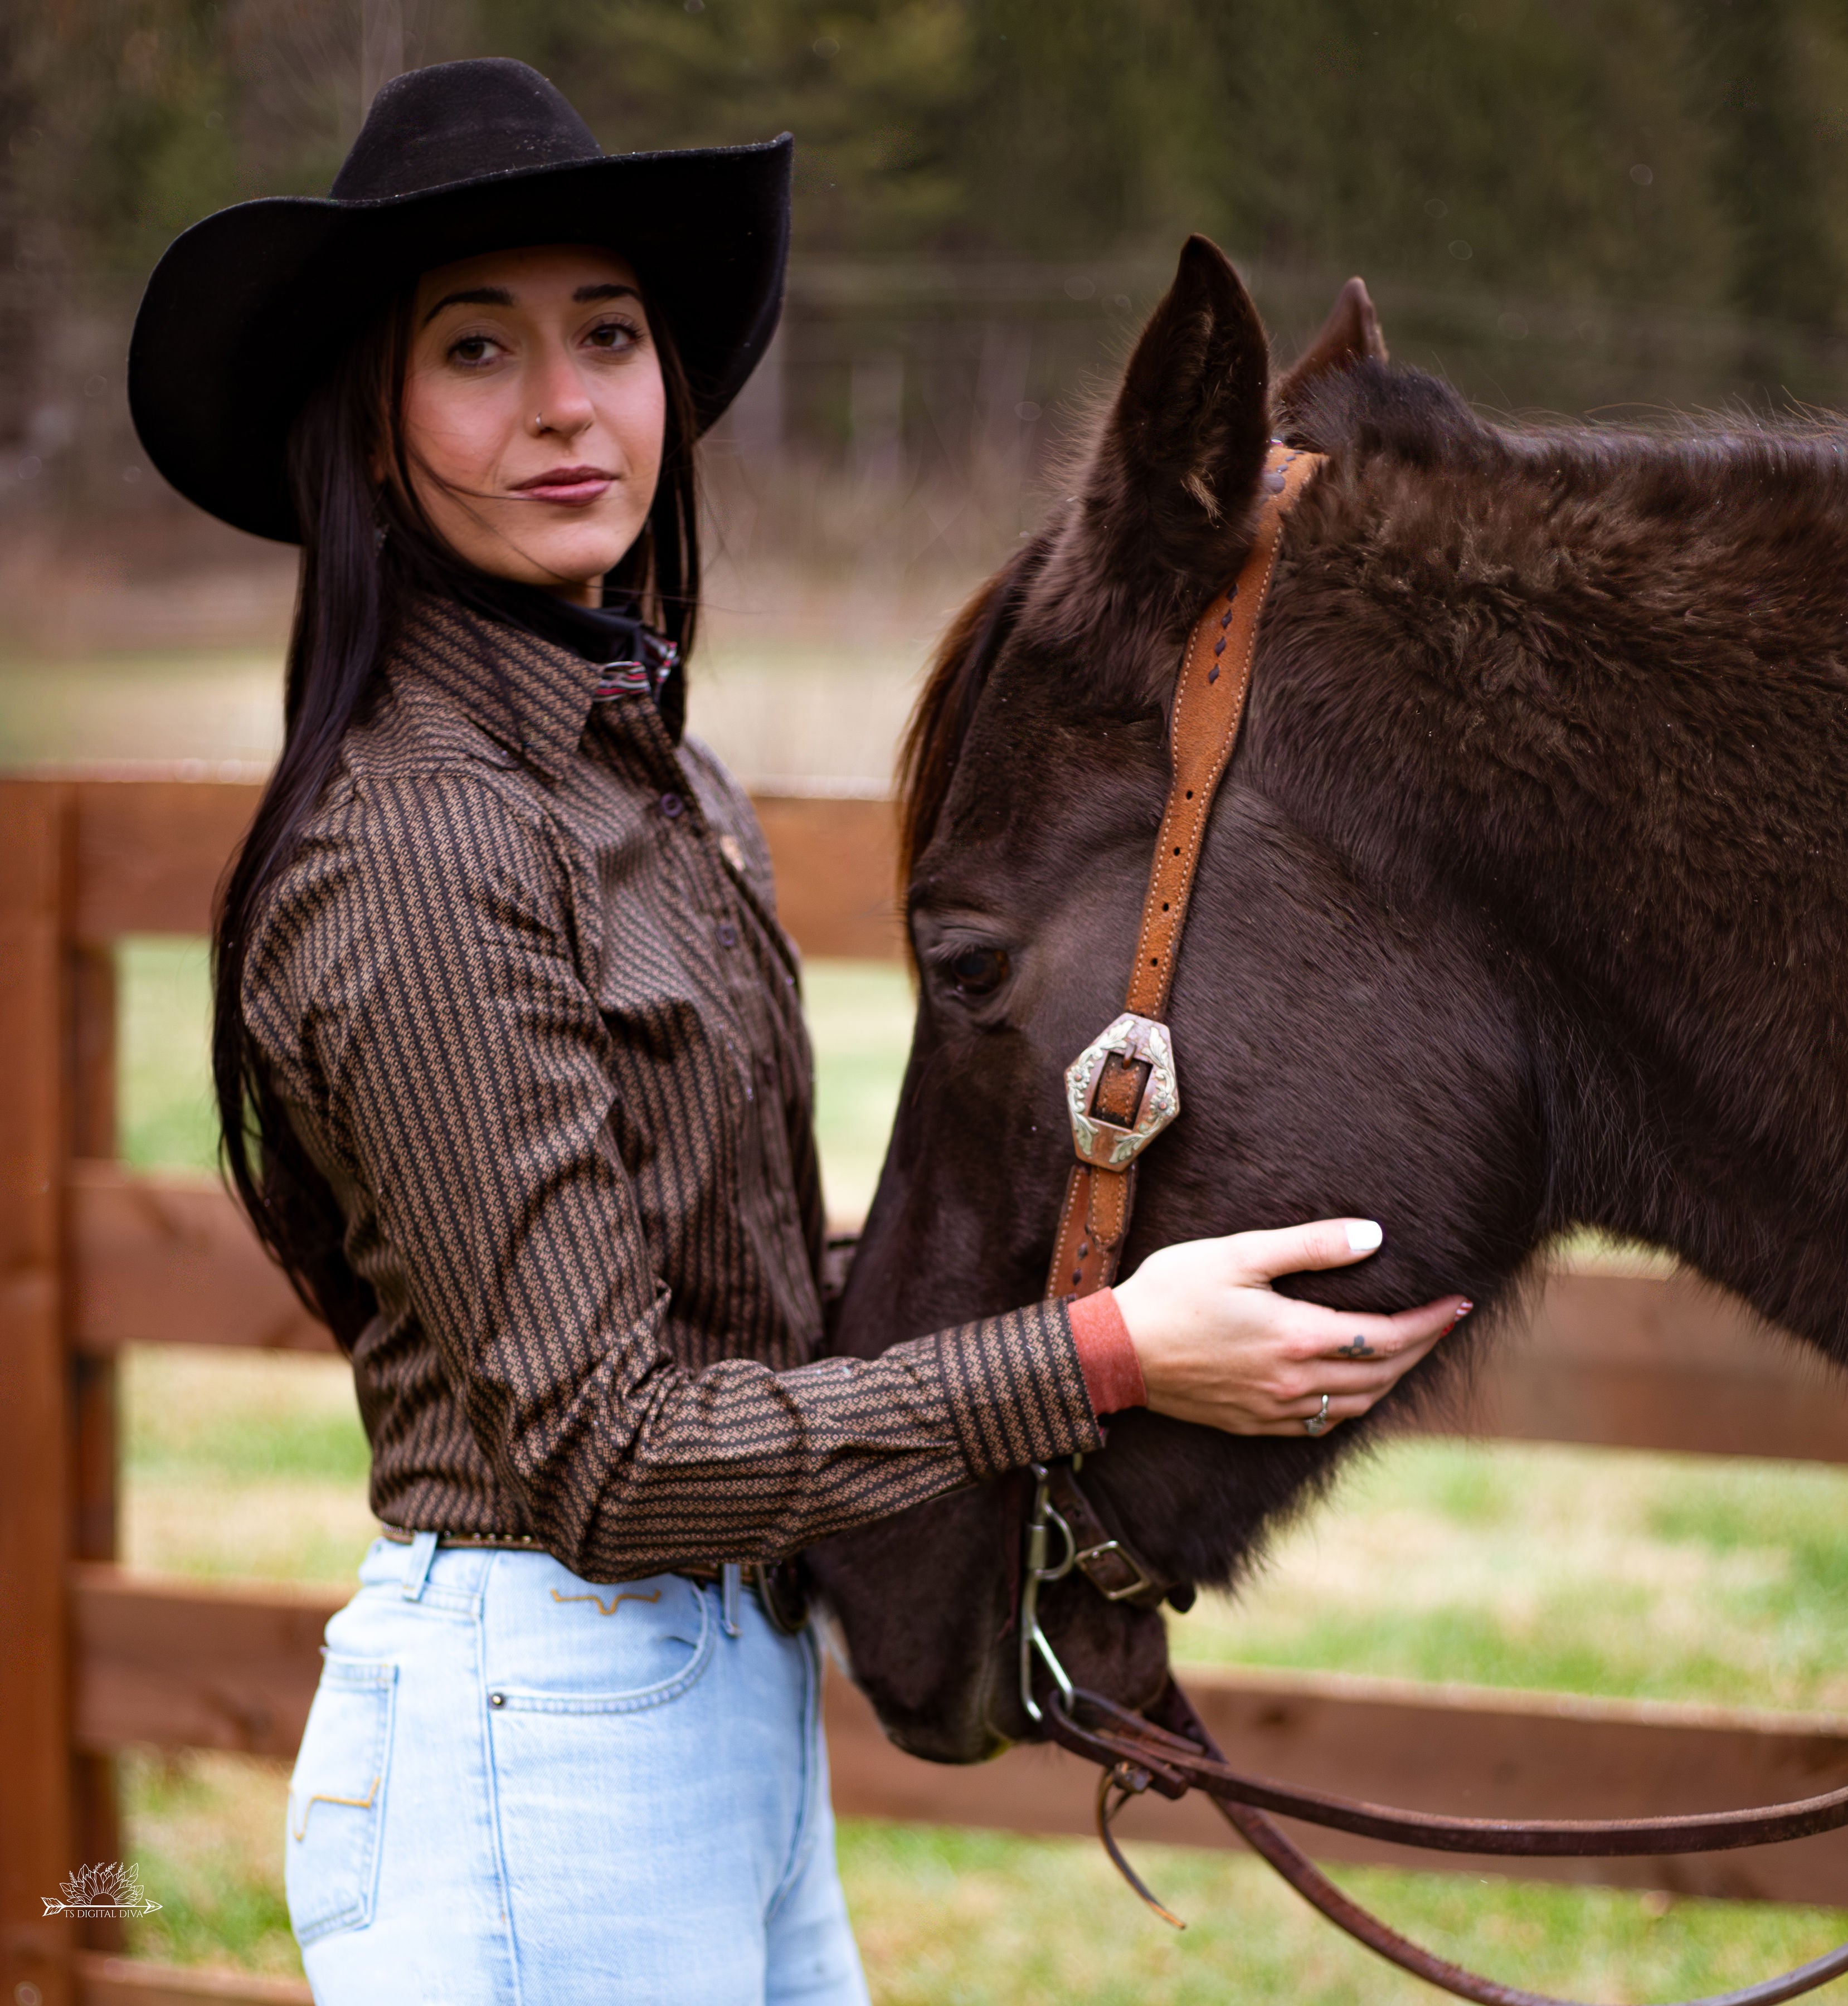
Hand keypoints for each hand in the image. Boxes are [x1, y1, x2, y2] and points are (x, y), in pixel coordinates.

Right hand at [1110, 1219, 1469, 1435]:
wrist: (1114, 1353)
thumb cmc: (1171, 1293)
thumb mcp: (1238, 1253)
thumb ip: (1309, 1245)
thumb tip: (1374, 1237)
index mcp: (1296, 1337)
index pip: (1387, 1336)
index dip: (1430, 1322)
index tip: (1460, 1302)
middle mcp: (1294, 1382)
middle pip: (1382, 1375)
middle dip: (1422, 1348)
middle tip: (1445, 1321)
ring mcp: (1274, 1409)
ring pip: (1358, 1405)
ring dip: (1393, 1380)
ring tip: (1409, 1351)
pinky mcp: (1253, 1423)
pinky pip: (1322, 1425)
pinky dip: (1354, 1405)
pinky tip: (1355, 1387)